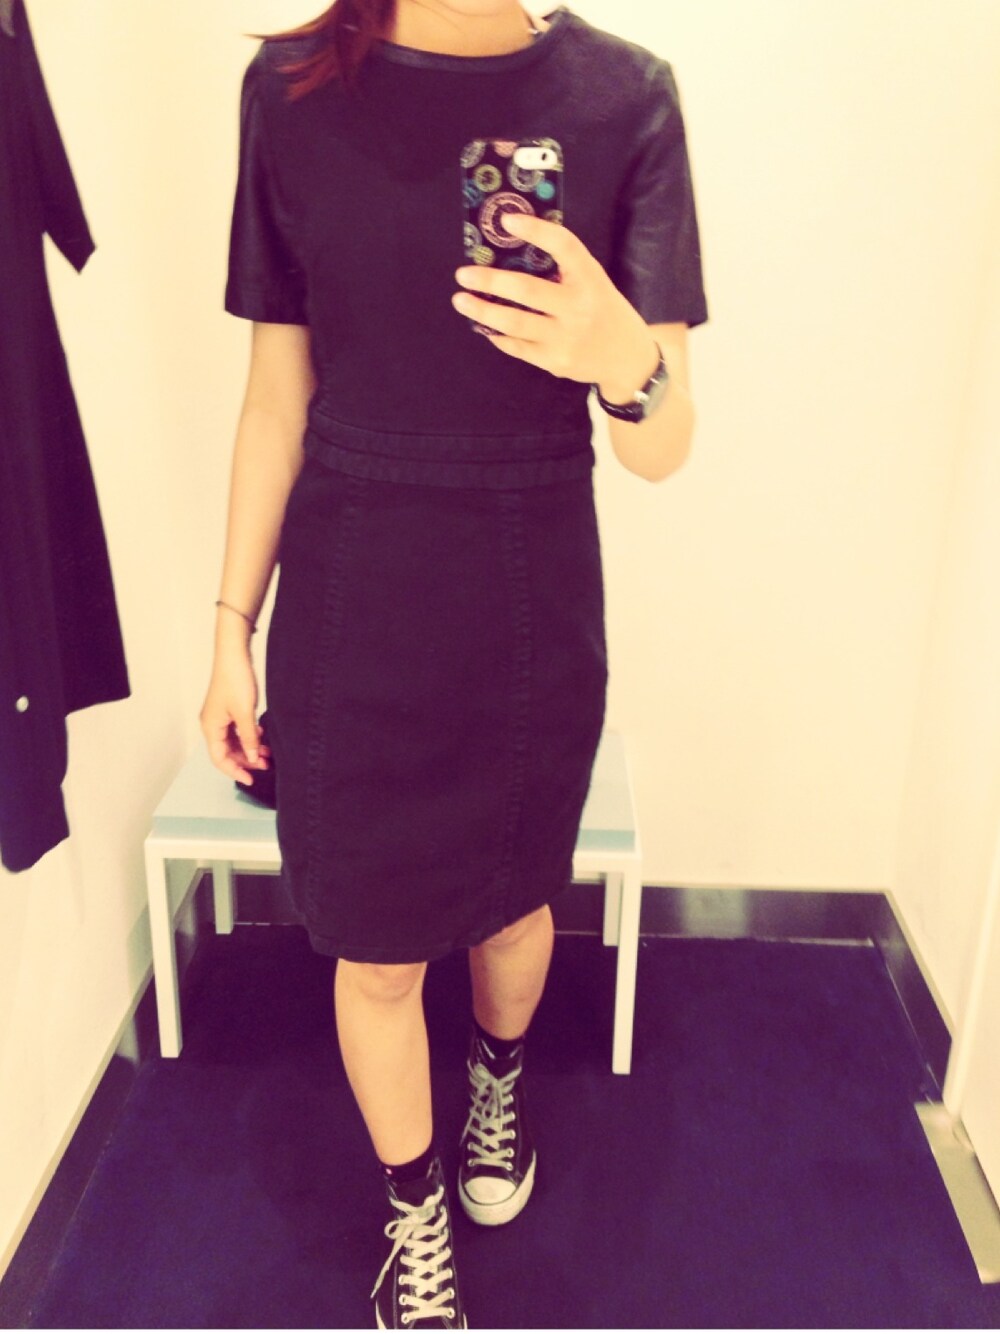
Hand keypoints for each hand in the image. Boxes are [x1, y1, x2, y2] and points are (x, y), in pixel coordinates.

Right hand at [199, 652, 270, 785]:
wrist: (234, 653)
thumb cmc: (235, 679)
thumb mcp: (245, 713)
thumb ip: (248, 737)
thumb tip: (252, 756)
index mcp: (210, 727)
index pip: (219, 759)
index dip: (235, 771)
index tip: (251, 779)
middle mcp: (212, 723)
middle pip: (227, 752)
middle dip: (246, 760)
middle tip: (265, 766)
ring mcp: (220, 716)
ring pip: (234, 741)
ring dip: (250, 749)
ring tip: (268, 755)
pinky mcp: (229, 709)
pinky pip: (238, 730)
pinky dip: (249, 736)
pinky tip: (262, 738)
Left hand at [451, 212, 651, 386]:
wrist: (627, 359)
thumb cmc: (603, 310)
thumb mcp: (593, 282)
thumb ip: (564, 268)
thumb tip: (511, 248)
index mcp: (591, 279)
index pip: (564, 246)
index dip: (535, 231)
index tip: (507, 220)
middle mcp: (579, 308)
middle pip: (527, 291)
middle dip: (491, 281)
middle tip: (463, 274)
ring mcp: (566, 338)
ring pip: (515, 323)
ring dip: (483, 311)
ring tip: (461, 300)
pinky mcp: (555, 362)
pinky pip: (518, 346)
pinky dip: (497, 334)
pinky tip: (484, 325)